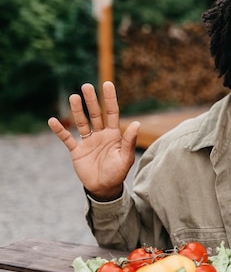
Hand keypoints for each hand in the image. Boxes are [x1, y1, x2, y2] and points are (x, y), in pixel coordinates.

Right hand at [47, 81, 139, 199]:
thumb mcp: (126, 157)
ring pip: (81, 122)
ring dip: (77, 110)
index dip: (110, 99)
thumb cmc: (118, 173)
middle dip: (91, 100)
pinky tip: (53, 120)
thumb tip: (136, 123)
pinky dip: (60, 130)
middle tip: (86, 86)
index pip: (112, 112)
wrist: (104, 188)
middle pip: (95, 114)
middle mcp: (100, 134)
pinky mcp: (77, 151)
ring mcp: (88, 141)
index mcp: (114, 134)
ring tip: (73, 96)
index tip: (107, 84)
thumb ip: (129, 141)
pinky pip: (67, 138)